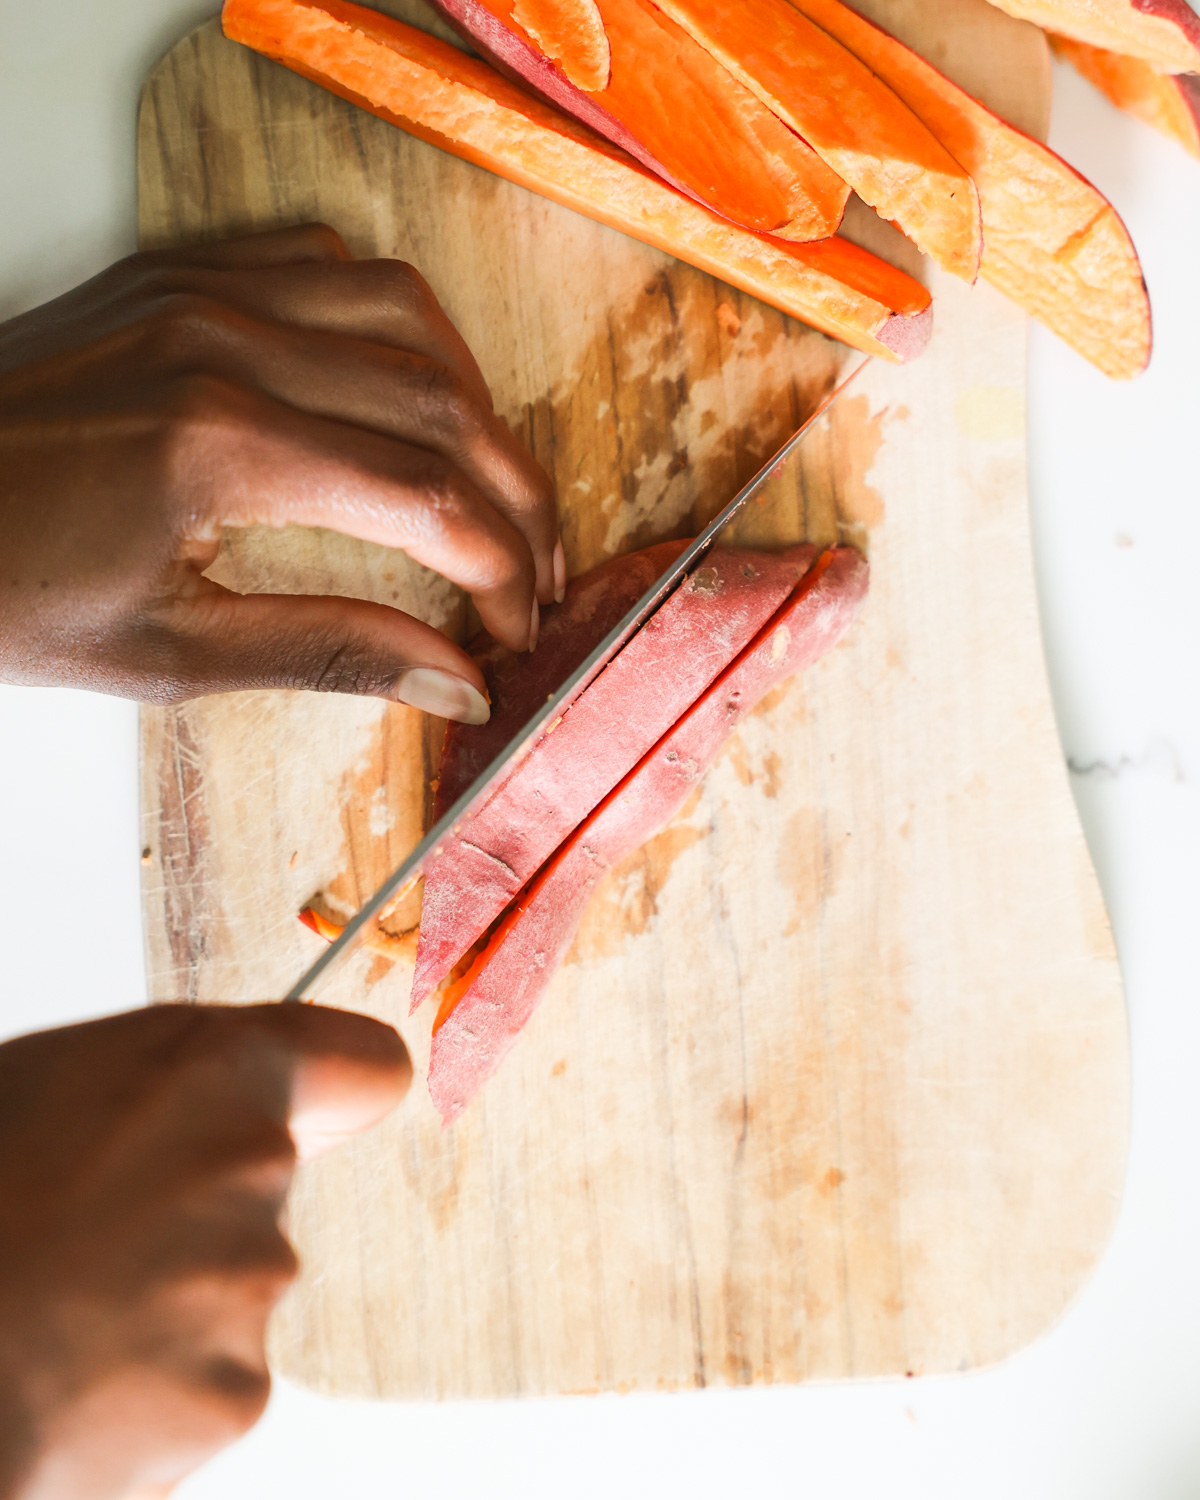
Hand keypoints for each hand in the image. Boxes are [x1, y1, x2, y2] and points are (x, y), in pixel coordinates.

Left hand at [0, 224, 562, 721]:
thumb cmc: (3, 586)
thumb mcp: (169, 655)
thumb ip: (332, 654)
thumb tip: (458, 683)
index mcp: (219, 449)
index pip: (430, 502)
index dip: (501, 572)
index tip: (514, 627)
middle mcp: (222, 344)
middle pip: (445, 405)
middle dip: (519, 499)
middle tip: (538, 571)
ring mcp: (198, 292)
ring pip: (407, 316)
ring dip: (477, 405)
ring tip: (497, 485)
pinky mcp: (176, 273)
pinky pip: (328, 264)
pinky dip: (396, 324)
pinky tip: (408, 386)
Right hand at [0, 1002, 409, 1499]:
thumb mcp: (48, 1081)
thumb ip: (174, 1085)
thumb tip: (252, 1113)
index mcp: (215, 1071)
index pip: (363, 1063)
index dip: (337, 1086)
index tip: (325, 1106)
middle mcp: (256, 1172)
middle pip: (266, 1186)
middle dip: (196, 1206)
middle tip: (82, 1232)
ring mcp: (247, 1292)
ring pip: (230, 1288)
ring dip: (166, 1300)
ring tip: (55, 1308)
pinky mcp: (229, 1397)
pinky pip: (206, 1379)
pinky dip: (152, 1385)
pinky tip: (69, 1377)